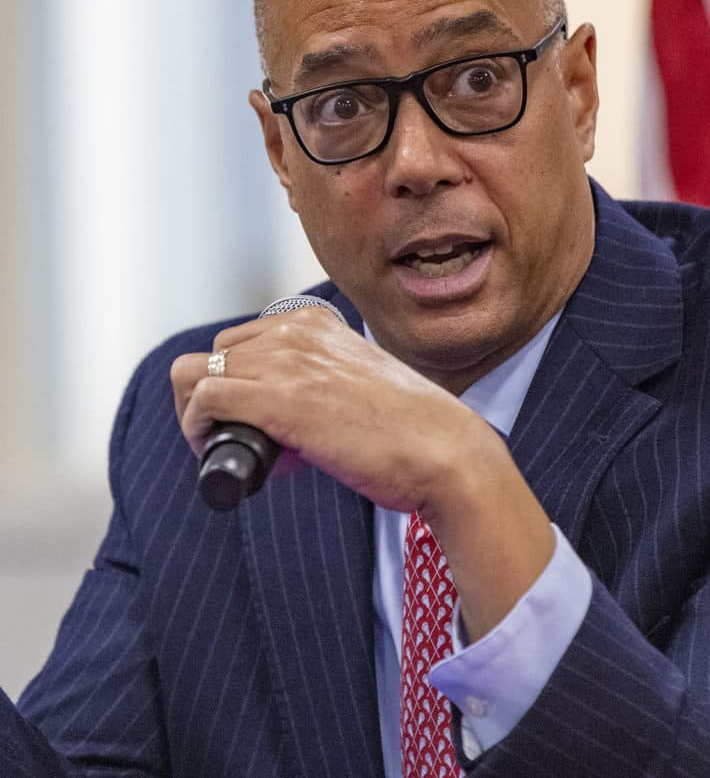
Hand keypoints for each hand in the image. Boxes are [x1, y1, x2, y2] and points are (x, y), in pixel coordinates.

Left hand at [169, 305, 553, 637]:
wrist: (447, 454)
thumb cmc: (415, 433)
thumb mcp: (363, 383)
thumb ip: (327, 380)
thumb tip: (294, 416)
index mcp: (317, 322)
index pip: (241, 340)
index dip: (239, 383)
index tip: (260, 421)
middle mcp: (297, 332)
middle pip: (211, 356)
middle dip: (216, 400)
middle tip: (245, 441)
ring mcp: (286, 363)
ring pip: (193, 375)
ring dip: (201, 417)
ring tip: (235, 450)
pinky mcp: (279, 401)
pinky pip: (203, 401)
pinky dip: (199, 431)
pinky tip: (224, 455)